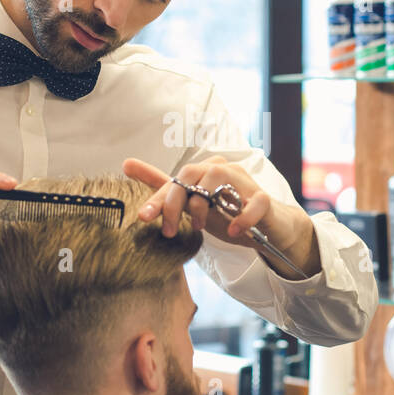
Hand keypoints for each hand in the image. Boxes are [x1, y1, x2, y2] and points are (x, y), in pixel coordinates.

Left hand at [122, 156, 320, 277]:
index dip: (159, 197)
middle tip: (168, 230)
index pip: (178, 178)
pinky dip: (242, 218)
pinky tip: (232, 231)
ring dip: (205, 205)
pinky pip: (254, 203)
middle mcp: (224, 170)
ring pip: (221, 178)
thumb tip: (126, 163)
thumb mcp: (191, 203)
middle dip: (176, 202)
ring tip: (198, 227)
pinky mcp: (265, 200)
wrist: (267, 229)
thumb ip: (163, 186)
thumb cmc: (227, 213)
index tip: (144, 217)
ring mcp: (247, 183)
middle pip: (194, 174)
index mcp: (206, 170)